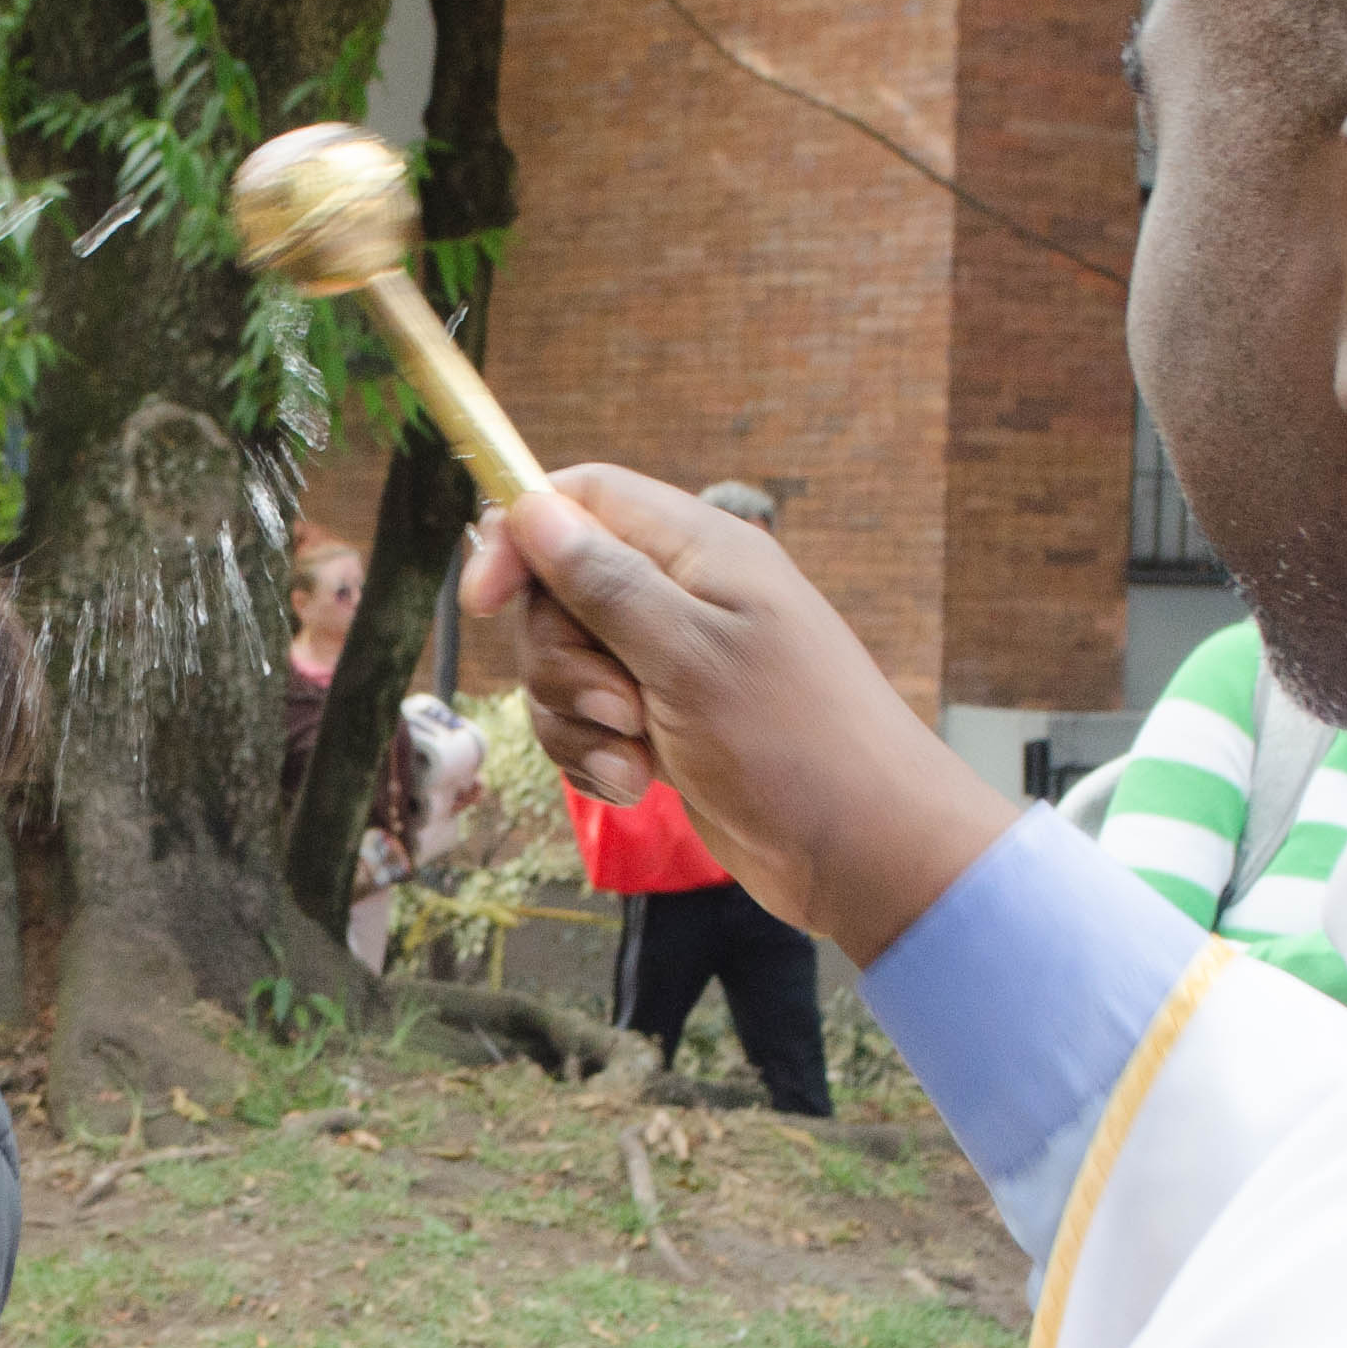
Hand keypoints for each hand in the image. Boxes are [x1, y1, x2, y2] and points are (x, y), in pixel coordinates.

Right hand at [457, 469, 1016, 962]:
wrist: (862, 849)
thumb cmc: (790, 740)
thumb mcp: (686, 653)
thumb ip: (605, 581)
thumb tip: (532, 508)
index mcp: (698, 551)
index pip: (582, 498)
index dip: (521, 537)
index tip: (484, 602)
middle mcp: (682, 597)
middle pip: (559, 593)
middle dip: (558, 659)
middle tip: (615, 705)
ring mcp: (672, 664)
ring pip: (566, 668)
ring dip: (577, 721)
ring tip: (635, 759)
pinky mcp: (665, 726)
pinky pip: (590, 725)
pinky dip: (597, 758)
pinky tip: (638, 786)